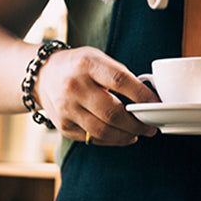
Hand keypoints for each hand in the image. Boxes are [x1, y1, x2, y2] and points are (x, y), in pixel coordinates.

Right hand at [36, 46, 159, 144]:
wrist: (42, 75)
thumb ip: (120, 76)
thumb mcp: (97, 59)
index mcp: (87, 64)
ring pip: (103, 131)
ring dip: (126, 136)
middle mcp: (74, 86)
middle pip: (113, 113)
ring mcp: (66, 108)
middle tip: (150, 127)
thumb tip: (148, 99)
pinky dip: (111, 140)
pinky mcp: (63, 125)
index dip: (142, 96)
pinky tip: (121, 136)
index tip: (157, 105)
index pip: (120, 81)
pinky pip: (93, 139)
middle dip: (137, 124)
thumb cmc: (79, 67)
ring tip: (137, 133)